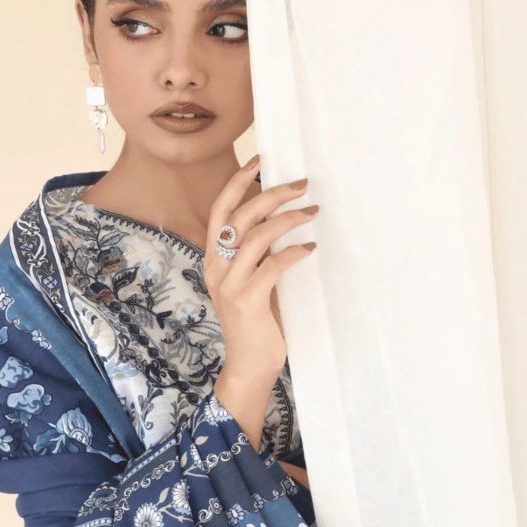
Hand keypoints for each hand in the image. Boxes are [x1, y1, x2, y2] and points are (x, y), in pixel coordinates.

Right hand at [206, 157, 316, 448]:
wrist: (249, 366)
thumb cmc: (256, 321)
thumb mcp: (251, 280)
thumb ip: (257, 253)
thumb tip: (281, 217)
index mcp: (214, 258)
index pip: (220, 209)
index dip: (238, 182)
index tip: (261, 160)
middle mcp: (216, 266)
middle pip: (240, 215)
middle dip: (272, 193)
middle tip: (302, 184)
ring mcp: (229, 284)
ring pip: (255, 236)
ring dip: (288, 219)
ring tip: (312, 212)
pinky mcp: (247, 300)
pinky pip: (273, 265)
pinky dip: (293, 252)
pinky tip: (310, 249)